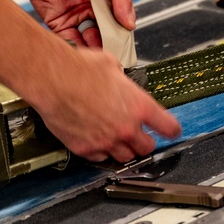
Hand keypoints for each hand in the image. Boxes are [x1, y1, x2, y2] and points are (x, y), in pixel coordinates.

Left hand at [5, 0, 133, 47]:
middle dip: (111, 44)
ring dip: (95, 49)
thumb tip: (130, 22)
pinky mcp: (57, 22)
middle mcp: (92, 9)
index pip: (121, 21)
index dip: (124, 33)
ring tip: (101, 55)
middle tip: (115, 54)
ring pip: (89, 41)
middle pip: (106, 34)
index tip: (126, 44)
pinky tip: (84, 53)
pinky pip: (69, 41)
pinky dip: (76, 49)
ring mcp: (75, 17)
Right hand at [31, 45, 181, 162]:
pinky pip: (100, 157)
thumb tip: (120, 81)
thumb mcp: (111, 66)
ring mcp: (106, 140)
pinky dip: (101, 151)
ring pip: (125, 157)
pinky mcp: (86, 148)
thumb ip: (122, 82)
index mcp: (139, 105)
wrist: (51, 78)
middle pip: (147, 147)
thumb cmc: (78, 68)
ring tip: (117, 138)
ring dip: (124, 149)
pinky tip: (97, 140)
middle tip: (140, 136)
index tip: (172, 131)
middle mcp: (126, 126)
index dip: (172, 130)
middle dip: (145, 142)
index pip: (168, 127)